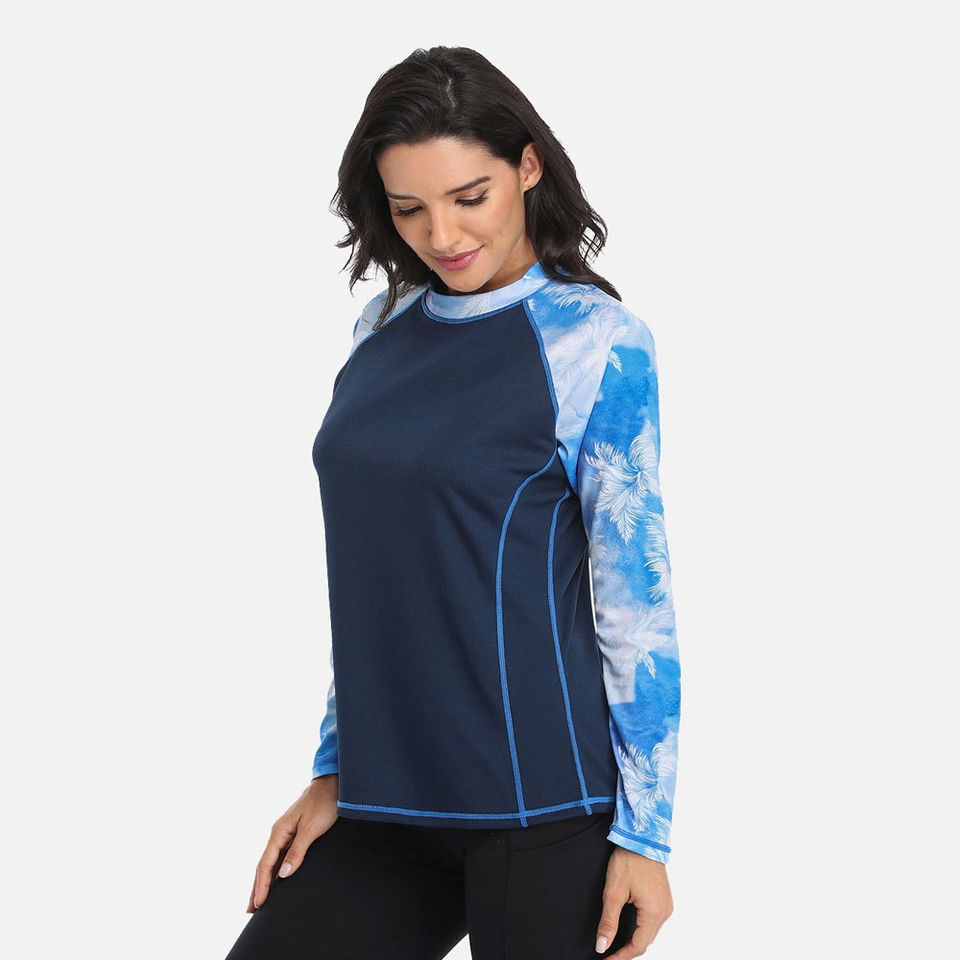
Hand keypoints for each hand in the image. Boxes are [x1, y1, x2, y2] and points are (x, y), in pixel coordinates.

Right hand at [246, 774, 338, 912]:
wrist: (333, 784)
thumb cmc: (323, 803)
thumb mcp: (312, 828)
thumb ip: (297, 851)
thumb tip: (283, 875)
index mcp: (279, 832)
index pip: (265, 864)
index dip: (261, 885)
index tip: (258, 904)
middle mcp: (280, 833)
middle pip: (265, 865)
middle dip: (257, 887)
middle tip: (250, 910)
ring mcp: (287, 834)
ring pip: (272, 861)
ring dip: (265, 880)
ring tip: (260, 900)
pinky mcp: (296, 834)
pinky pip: (282, 856)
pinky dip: (276, 871)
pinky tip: (277, 879)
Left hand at [595, 847, 672, 956]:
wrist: (642, 838)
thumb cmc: (630, 859)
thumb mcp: (613, 892)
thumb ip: (608, 921)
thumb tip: (602, 944)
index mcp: (654, 912)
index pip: (637, 946)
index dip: (621, 956)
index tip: (606, 959)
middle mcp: (664, 911)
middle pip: (645, 942)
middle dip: (627, 950)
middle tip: (609, 954)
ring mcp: (666, 905)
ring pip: (650, 933)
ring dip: (634, 941)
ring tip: (617, 945)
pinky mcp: (664, 898)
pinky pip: (653, 922)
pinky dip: (641, 929)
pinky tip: (629, 929)